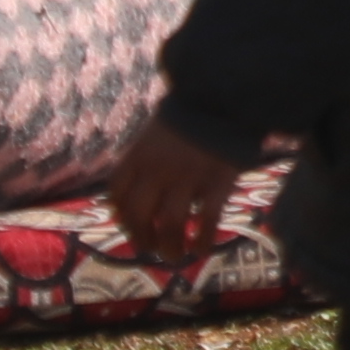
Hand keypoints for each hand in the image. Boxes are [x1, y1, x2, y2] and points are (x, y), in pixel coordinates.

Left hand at [105, 117, 244, 257]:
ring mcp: (188, 176)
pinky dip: (202, 239)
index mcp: (139, 154)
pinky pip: (206, 219)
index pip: (117, 195)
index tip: (133, 227)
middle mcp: (158, 169)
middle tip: (152, 250)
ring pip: (170, 224)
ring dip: (170, 247)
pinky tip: (201, 249)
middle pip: (140, 216)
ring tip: (175, 256)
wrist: (232, 92)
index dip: (122, 216)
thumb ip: (147, 158)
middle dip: (143, 239)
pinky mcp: (219, 181)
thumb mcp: (159, 130)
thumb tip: (140, 192)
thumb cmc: (195, 113)